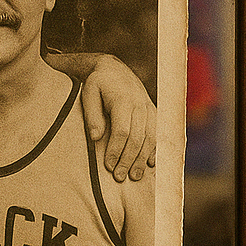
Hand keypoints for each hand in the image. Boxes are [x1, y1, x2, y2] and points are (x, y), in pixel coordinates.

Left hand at [79, 57, 155, 181]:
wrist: (113, 69)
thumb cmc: (96, 83)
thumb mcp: (88, 93)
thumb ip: (91, 115)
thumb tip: (95, 137)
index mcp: (122, 100)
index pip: (122, 131)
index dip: (115, 151)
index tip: (107, 166)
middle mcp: (139, 104)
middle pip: (137, 138)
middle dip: (129, 160)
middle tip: (119, 176)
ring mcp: (148, 108)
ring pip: (150, 138)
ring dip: (142, 159)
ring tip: (134, 176)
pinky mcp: (153, 111)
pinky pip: (158, 133)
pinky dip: (155, 149)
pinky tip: (150, 164)